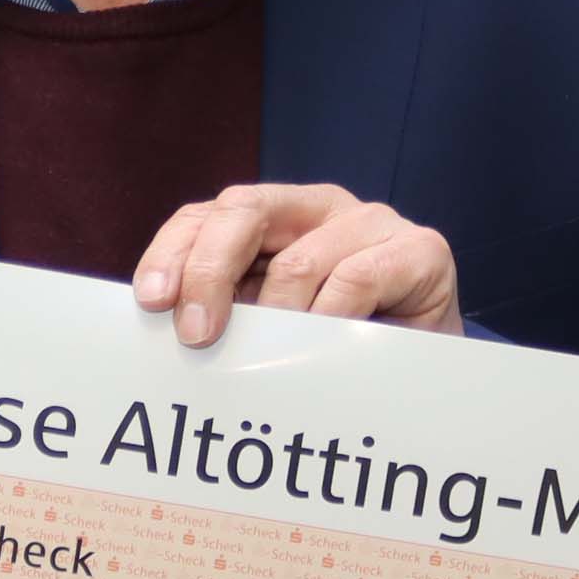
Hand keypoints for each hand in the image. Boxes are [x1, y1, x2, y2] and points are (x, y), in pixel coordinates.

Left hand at [132, 184, 462, 347]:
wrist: (428, 372)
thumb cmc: (337, 348)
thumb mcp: (268, 326)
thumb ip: (224, 312)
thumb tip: (159, 329)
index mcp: (273, 216)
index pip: (205, 216)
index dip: (171, 253)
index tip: (150, 303)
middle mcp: (318, 206)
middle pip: (242, 210)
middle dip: (209, 272)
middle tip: (197, 335)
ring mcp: (371, 222)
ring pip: (299, 260)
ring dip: (278, 321)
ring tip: (272, 363)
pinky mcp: (420, 248)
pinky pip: (357, 279)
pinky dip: (330, 320)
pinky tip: (323, 351)